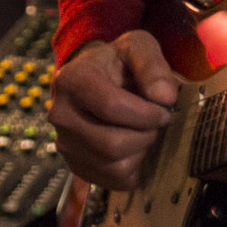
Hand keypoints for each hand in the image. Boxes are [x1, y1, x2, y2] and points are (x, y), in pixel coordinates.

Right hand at [49, 31, 177, 188]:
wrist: (95, 77)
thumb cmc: (119, 62)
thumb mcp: (138, 47)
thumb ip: (153, 66)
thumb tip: (165, 97)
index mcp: (72, 80)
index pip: (111, 107)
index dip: (147, 112)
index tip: (164, 107)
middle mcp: (60, 115)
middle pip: (112, 144)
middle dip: (146, 133)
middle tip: (157, 119)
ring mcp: (65, 144)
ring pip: (114, 165)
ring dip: (141, 149)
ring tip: (144, 128)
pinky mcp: (75, 166)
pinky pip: (113, 179)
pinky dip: (134, 166)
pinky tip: (135, 143)